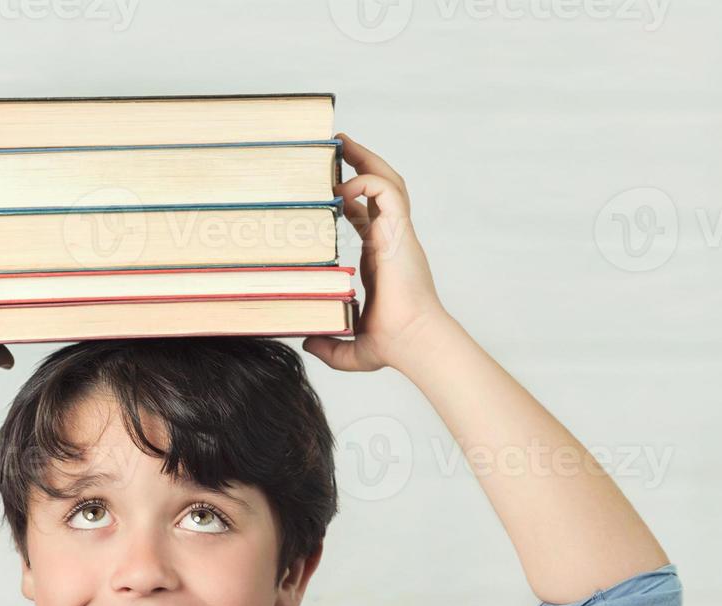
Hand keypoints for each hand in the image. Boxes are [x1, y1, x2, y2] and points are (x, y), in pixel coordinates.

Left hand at [302, 134, 450, 372]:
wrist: (414, 343)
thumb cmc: (394, 345)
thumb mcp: (352, 348)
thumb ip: (329, 345)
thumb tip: (307, 343)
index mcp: (383, 258)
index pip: (369, 216)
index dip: (352, 198)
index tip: (333, 186)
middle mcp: (393, 240)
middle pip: (382, 190)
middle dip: (363, 164)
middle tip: (340, 145)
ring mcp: (399, 234)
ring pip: (389, 182)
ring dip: (367, 159)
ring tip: (345, 142)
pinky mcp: (401, 233)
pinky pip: (387, 192)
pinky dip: (369, 179)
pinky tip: (346, 182)